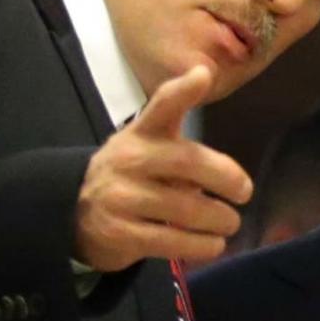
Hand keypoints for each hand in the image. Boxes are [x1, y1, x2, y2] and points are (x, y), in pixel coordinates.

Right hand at [74, 65, 252, 270]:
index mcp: (142, 133)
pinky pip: (169, 241)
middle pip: (187, 162)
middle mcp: (130, 159)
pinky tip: (213, 245)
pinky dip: (200, 245)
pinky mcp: (119, 233)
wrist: (75, 211)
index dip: (183, 90)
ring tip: (230, 223)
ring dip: (217, 219)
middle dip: (224, 177)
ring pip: (184, 208)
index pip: (162, 106)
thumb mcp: (147, 146)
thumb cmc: (131, 174)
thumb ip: (182, 143)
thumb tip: (230, 165)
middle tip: (244, 192)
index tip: (204, 74)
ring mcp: (121, 197)